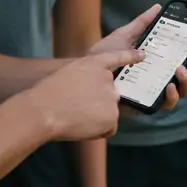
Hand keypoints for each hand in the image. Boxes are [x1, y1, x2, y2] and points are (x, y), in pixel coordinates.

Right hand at [27, 49, 142, 140]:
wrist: (44, 110)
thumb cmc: (47, 95)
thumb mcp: (67, 75)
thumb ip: (84, 80)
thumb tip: (90, 96)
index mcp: (93, 64)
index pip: (117, 57)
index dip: (130, 56)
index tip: (141, 55)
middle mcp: (106, 78)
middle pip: (110, 94)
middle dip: (98, 104)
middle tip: (77, 108)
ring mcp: (111, 97)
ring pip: (108, 113)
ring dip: (96, 118)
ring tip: (76, 117)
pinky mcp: (112, 116)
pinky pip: (109, 128)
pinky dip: (98, 131)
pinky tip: (81, 126)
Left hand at [90, 5, 186, 111]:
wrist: (85, 74)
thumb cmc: (104, 56)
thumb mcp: (125, 36)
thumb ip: (142, 23)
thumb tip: (158, 7)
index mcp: (164, 59)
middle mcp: (165, 75)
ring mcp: (158, 90)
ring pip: (186, 90)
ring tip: (180, 69)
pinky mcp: (149, 104)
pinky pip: (167, 104)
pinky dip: (172, 96)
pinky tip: (169, 86)